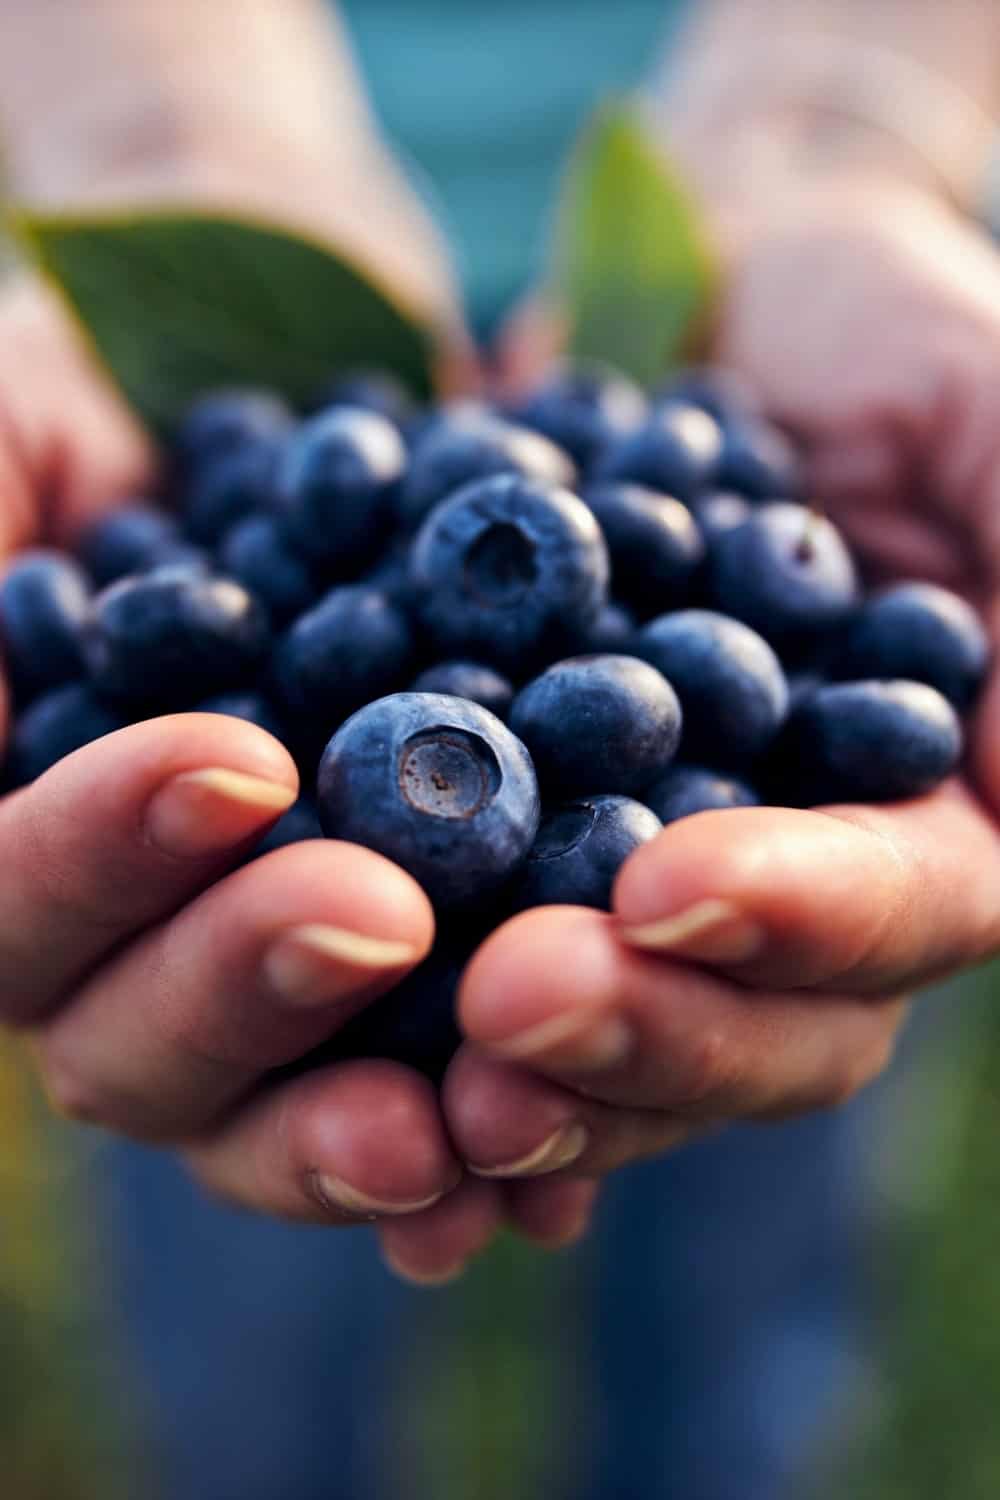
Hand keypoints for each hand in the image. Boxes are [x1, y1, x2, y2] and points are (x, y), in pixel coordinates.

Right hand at [0, 128, 506, 1281]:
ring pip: (281, 1112)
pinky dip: (495, 1135)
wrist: (351, 394)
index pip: (16, 896)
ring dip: (362, 1125)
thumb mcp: (27, 413)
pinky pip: (448, 1092)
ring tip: (465, 1115)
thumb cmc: (140, 393)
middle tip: (379, 917)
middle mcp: (137, 939)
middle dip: (245, 985)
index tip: (233, 762)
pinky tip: (553, 1169)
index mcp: (31, 833)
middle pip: (138, 1045)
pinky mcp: (438, 979)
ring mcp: (283, 979)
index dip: (98, 854)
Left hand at [414, 176, 999, 1276]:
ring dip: (520, 1064)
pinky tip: (335, 1052)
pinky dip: (413, 1026)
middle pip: (758, 1022)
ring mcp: (657, 884)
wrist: (707, 326)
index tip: (664, 889)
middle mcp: (805, 885)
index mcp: (937, 810)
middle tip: (507, 1005)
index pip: (907, 903)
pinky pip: (477, 958)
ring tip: (418, 1074)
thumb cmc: (883, 343)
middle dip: (639, 1023)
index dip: (800, 917)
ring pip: (615, 1027)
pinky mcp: (529, 858)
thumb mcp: (980, 405)